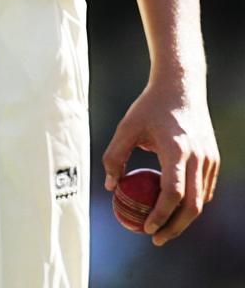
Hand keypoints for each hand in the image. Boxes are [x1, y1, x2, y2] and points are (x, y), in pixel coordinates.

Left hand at [102, 81, 218, 245]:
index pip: (172, 193)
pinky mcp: (214, 158)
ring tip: (163, 226)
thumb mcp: (127, 126)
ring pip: (200, 201)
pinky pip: (205, 189)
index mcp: (176, 149)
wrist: (181, 86)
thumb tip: (111, 187)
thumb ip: (115, 156)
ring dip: (184, 218)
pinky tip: (174, 206)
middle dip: (175, 227)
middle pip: (192, 206)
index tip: (146, 228)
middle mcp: (197, 157)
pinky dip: (192, 203)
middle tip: (156, 238)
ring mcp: (209, 159)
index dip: (160, 215)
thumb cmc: (150, 106)